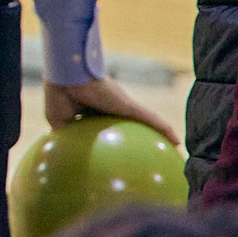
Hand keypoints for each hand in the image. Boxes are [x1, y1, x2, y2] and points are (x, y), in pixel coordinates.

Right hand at [45, 76, 180, 144]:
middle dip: (141, 139)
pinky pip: (151, 120)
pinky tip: (177, 142)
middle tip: (152, 155)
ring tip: (174, 149)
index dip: (114, 141)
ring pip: (146, 123)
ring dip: (160, 135)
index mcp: (93, 112)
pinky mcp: (129, 106)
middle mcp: (112, 110)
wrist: (66, 76)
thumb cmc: (60, 96)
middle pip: (131, 127)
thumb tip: (70, 161)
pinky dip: (164, 129)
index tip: (121, 155)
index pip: (107, 130)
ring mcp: (122, 107)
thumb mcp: (61, 123)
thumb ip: (69, 140)